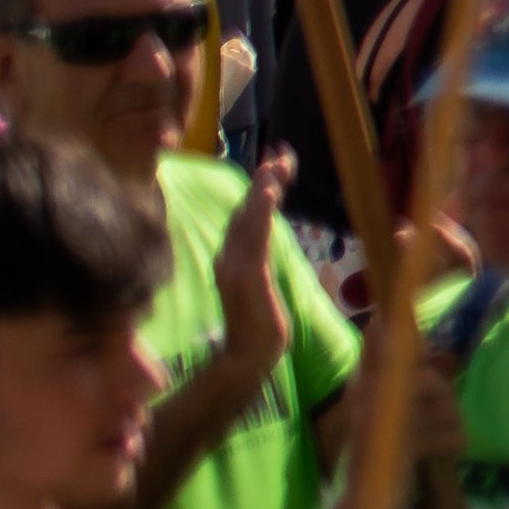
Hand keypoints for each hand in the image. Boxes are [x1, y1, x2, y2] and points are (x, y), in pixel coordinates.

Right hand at [208, 160, 291, 390]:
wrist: (249, 355)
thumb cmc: (259, 319)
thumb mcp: (263, 278)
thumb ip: (260, 252)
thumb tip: (263, 227)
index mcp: (233, 255)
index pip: (247, 212)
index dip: (261, 185)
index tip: (280, 159)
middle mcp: (229, 256)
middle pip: (246, 210)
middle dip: (264, 180)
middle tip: (280, 154)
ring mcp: (234, 266)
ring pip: (249, 220)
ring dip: (261, 190)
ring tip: (273, 165)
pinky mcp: (246, 278)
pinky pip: (255, 240)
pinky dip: (261, 214)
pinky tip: (268, 194)